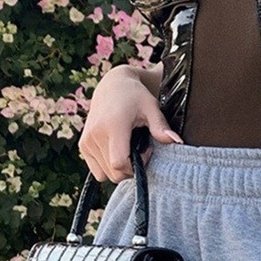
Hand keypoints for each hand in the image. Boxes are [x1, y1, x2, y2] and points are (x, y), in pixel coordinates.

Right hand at [78, 64, 182, 182]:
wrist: (113, 86)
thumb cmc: (136, 97)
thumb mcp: (152, 108)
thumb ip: (161, 127)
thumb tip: (177, 142)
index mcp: (112, 125)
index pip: (119, 164)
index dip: (135, 166)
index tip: (146, 152)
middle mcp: (95, 134)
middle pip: (114, 173)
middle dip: (130, 169)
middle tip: (140, 150)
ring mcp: (87, 141)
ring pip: (106, 175)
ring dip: (121, 169)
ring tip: (129, 149)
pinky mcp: (83, 145)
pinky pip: (98, 171)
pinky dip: (109, 168)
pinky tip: (118, 151)